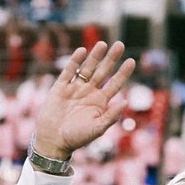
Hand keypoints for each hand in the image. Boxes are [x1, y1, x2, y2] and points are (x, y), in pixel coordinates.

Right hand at [32, 41, 135, 159]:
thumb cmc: (77, 138)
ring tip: (103, 44)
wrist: (53, 141)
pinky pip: (69, 71)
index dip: (123, 73)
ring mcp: (75, 89)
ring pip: (87, 69)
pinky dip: (75, 61)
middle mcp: (89, 93)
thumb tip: (125, 102)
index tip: (131, 61)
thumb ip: (111, 116)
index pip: (114, 84)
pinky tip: (82, 51)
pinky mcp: (60, 87)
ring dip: (95, 56)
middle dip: (111, 59)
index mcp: (100, 102)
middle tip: (120, 45)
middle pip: (103, 72)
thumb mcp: (97, 128)